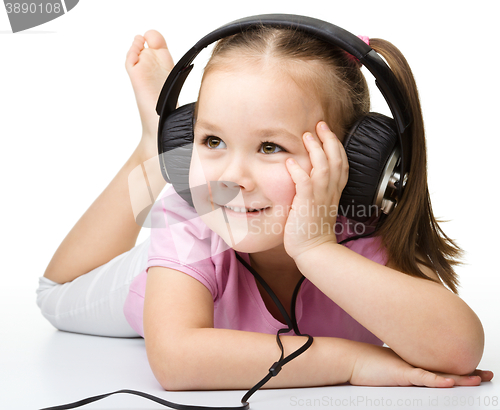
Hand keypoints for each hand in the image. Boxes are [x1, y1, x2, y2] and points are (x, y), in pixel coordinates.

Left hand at [284, 121, 348, 260]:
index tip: (328, 133)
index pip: (341, 163)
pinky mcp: (307, 204)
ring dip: (315, 149)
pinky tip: (290, 162)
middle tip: (320, 124)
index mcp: (334, 192)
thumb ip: (316, 192)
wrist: (315, 251)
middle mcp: (330, 191)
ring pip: (322, 166)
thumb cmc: (313, 231)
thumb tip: (306, 181)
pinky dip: (298, 171)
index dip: (336, 146)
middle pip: (335, 159)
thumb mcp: (319, 207)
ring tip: (307, 135)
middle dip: (329, 139)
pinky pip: (304, 183)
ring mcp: (320, 197)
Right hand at [351, 343, 493, 386]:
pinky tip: (450, 382)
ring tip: (478, 380)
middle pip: (446, 370)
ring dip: (461, 379)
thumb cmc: (366, 365)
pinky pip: (422, 378)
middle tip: (488, 375)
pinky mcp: (401, 374)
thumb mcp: (388, 367)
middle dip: (469, 373)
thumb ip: (402, 368)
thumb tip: (408, 371)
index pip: (442, 368)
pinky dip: (437, 380)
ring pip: (440, 374)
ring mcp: (409, 368)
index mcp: (414, 364)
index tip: (476, 372)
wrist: (351, 359)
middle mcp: (415, 364)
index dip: (460, 370)